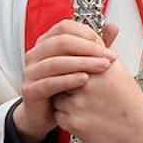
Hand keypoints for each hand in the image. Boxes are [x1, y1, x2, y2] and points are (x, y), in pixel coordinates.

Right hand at [14, 20, 116, 142]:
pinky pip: (50, 83)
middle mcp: (35, 55)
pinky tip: (85, 80)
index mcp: (46, 44)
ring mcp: (30, 73)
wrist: (44, 115)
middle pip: (60, 42)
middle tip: (109, 56)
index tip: (104, 44)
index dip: (86, 33)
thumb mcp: (81, 64)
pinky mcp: (30, 91)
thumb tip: (112, 27)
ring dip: (83, 63)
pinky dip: (69, 80)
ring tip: (103, 67)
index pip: (64, 28)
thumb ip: (94, 46)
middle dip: (88, 48)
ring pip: (56, 62)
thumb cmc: (63, 89)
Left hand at [48, 23, 142, 142]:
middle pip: (60, 77)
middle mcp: (86, 83)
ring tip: (87, 106)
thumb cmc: (128, 100)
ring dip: (66, 102)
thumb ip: (99, 51)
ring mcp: (78, 104)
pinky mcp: (73, 123)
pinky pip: (58, 116)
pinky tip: (85, 118)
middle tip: (82, 92)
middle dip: (66, 84)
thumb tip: (87, 34)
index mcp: (97, 67)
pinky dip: (67, 117)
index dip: (69, 67)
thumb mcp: (117, 70)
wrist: (141, 130)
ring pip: (56, 97)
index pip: (68, 58)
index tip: (76, 73)